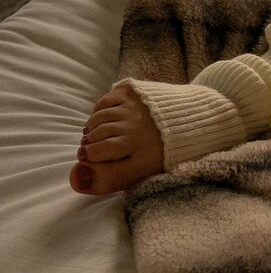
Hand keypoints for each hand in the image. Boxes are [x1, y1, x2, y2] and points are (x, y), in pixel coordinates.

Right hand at [71, 79, 165, 195]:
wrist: (194, 120)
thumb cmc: (160, 152)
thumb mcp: (140, 174)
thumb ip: (107, 179)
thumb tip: (74, 178)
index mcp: (142, 159)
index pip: (98, 163)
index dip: (89, 166)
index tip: (92, 164)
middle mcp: (136, 133)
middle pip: (93, 143)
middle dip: (89, 149)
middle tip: (97, 150)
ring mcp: (134, 111)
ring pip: (96, 123)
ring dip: (93, 132)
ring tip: (101, 136)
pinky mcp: (133, 93)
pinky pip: (103, 103)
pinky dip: (98, 113)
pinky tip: (107, 120)